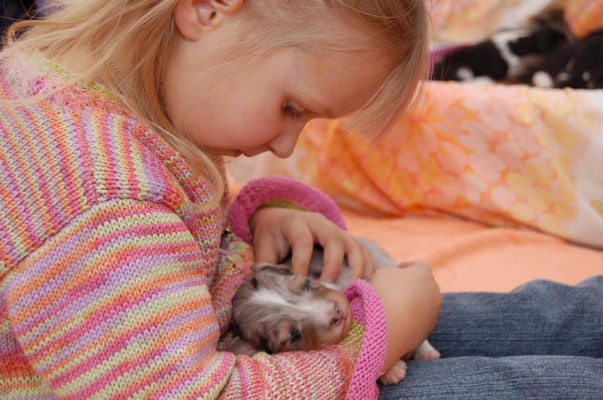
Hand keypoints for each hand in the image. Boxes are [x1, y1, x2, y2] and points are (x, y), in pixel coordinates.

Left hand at [250, 207, 374, 280]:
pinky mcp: (346, 238)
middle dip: (333, 266)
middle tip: (329, 289)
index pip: (303, 242)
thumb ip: (266, 267)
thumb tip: (271, 293)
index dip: (302, 264)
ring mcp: (336, 229)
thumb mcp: (263, 248)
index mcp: (296, 223)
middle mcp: (319, 223)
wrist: (279, 217)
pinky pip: (362, 250)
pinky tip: (365, 286)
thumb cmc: (271, 236)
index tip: (300, 285)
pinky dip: (367, 267)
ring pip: (353, 244)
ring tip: (353, 290)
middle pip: (333, 240)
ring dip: (356, 268)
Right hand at [370, 262, 441, 373]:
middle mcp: (434, 292)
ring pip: (423, 304)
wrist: (387, 329)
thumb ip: (393, 271)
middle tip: (395, 289)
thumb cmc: (383, 295)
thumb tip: (397, 279)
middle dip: (411, 285)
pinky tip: (395, 321)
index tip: (397, 269)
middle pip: (424, 285)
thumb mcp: (383, 272)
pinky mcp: (428, 330)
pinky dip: (410, 319)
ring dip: (412, 303)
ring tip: (393, 307)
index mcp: (425, 274)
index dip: (407, 266)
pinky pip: (418, 320)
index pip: (418, 265)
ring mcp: (433, 313)